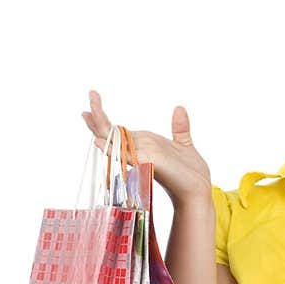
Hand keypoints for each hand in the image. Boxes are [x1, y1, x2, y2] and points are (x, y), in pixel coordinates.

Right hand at [80, 90, 212, 205]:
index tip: (93, 98)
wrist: (198, 190)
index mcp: (144, 144)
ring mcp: (140, 157)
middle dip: (98, 116)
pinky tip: (98, 141)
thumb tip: (179, 108)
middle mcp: (138, 150)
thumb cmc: (190, 173)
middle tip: (91, 94)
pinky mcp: (147, 164)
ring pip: (114, 141)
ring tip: (86, 112)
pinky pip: (125, 156)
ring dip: (100, 127)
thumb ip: (179, 127)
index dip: (103, 117)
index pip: (118, 130)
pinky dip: (111, 149)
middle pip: (111, 133)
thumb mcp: (184, 144)